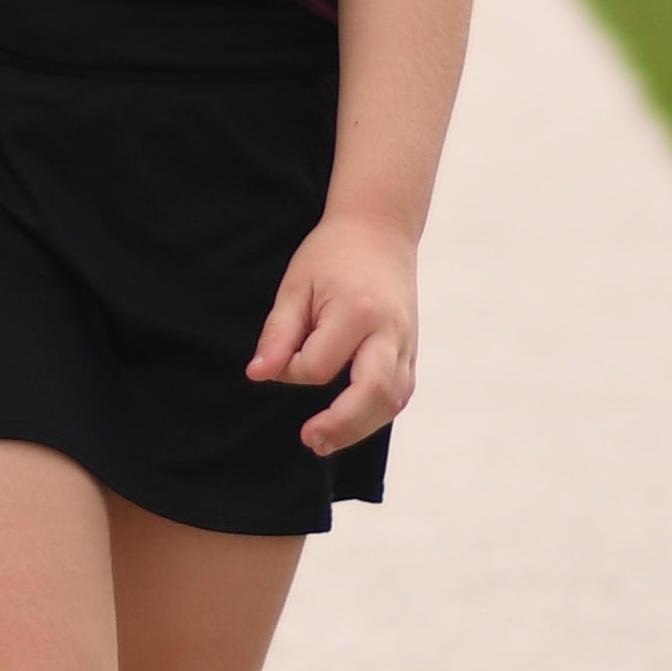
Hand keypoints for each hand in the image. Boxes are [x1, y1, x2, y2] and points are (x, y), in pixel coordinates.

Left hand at [248, 215, 418, 452]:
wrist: (380, 229)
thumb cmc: (331, 255)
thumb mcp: (295, 286)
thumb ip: (279, 334)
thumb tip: (258, 375)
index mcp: (356, 311)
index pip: (321, 365)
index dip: (294, 370)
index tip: (279, 360)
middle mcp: (389, 331)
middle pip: (373, 393)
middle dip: (342, 425)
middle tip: (310, 440)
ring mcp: (407, 342)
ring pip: (393, 400)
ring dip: (361, 427)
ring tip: (326, 440)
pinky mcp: (413, 349)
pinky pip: (401, 392)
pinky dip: (378, 412)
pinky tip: (353, 422)